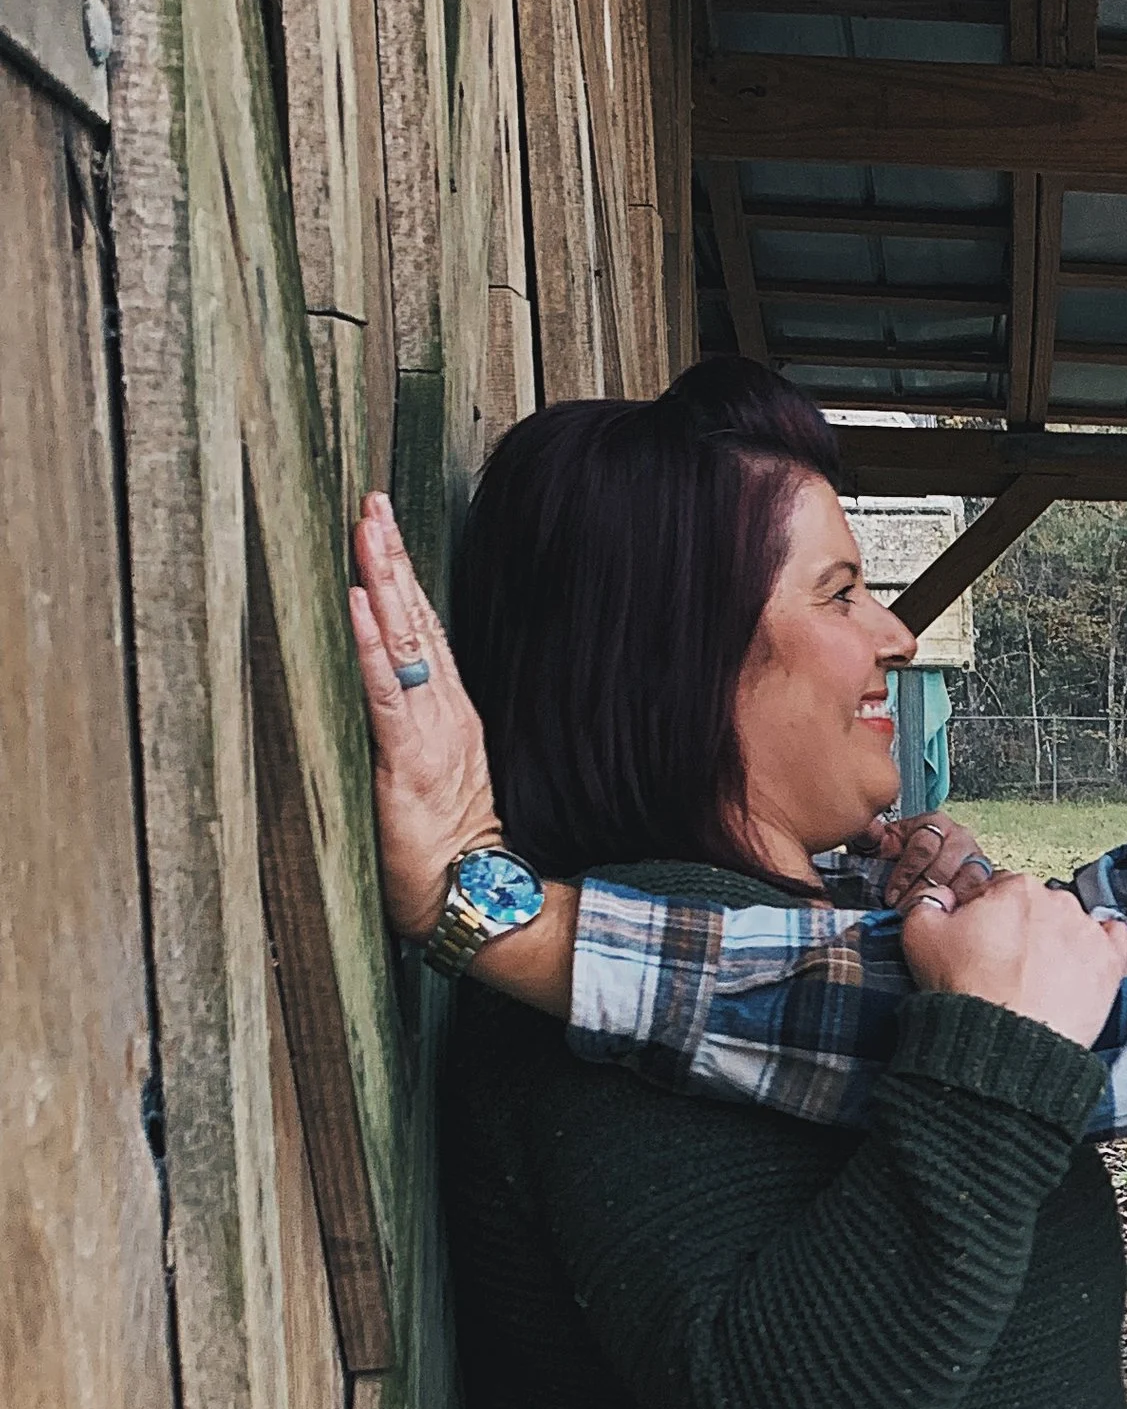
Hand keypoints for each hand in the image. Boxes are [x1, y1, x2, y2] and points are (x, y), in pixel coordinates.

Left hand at [346, 491, 499, 938]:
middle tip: (373, 502)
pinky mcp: (408, 760)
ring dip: (385, 580)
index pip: (427, 635)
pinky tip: (364, 600)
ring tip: (367, 528)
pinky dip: (373, 643)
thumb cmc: (454, 862)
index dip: (408, 580)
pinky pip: (388, 691)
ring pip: (406, 642)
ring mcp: (431, 733)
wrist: (480, 906)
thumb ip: (422, 751)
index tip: (388, 529)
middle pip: (419, 622)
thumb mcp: (436, 793)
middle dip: (395, 558)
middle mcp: (446, 715)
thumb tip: (402, 723)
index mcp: (453, 720)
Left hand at [873, 812, 1004, 910]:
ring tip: (930, 915)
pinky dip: (967, 904)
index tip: (892, 896)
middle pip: (944, 865)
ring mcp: (976, 856)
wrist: (924, 871)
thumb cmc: (902, 859)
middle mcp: (959, 835)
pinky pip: (983, 891)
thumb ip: (872, 840)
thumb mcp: (884, 847)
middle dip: (923, 891)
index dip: (906, 874)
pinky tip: (951, 916)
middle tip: (907, 911)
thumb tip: (868, 832)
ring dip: (947, 900)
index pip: (922, 847)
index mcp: (933, 823)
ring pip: (968, 878)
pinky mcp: (987, 877)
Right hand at [900, 871, 1126, 1047]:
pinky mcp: (1110, 964)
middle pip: (1036, 907)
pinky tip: (1083, 964)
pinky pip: (1114, 940)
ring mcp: (1088, 932)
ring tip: (1038, 977)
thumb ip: (928, 903)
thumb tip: (940, 897)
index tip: (979, 941)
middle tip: (1005, 965)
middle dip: (1021, 929)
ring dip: (1058, 941)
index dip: (983, 916)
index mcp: (1015, 888)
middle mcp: (1057, 902)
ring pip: (1071, 925)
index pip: (998, 890)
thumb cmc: (968, 992)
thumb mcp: (921, 938)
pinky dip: (1101, 947)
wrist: (1008, 1043)